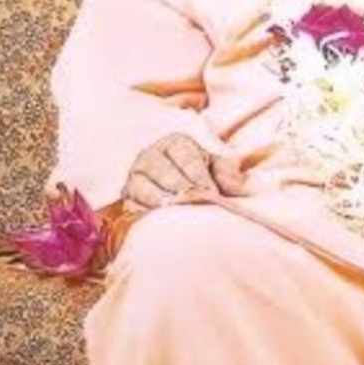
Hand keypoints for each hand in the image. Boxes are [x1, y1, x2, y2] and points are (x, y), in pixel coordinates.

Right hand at [122, 133, 246, 214]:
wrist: (178, 198)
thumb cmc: (200, 178)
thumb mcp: (215, 170)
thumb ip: (226, 173)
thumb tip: (235, 186)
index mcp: (175, 144)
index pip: (184, 154)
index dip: (197, 173)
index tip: (210, 191)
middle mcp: (151, 156)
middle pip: (159, 168)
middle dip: (177, 185)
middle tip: (192, 200)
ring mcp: (135, 178)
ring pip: (140, 185)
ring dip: (157, 198)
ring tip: (172, 209)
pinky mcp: (128, 199)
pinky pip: (130, 204)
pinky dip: (142, 212)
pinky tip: (155, 220)